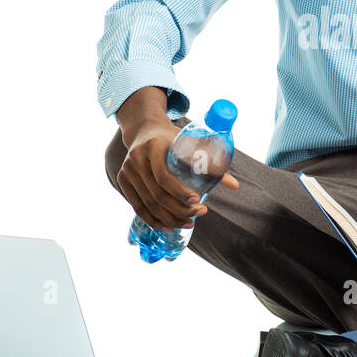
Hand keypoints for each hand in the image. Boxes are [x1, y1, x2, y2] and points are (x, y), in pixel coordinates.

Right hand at [116, 117, 240, 231]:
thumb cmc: (171, 137)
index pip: (164, 176)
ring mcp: (127, 171)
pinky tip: (167, 226)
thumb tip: (235, 186)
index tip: (197, 200)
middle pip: (157, 194)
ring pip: (147, 204)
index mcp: (153, 147)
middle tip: (199, 214)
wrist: (144, 130)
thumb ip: (210, 162)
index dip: (180, 192)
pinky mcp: (122, 180)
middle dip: (179, 209)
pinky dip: (152, 219)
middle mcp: (136, 159)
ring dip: (168, 218)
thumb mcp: (188, 142)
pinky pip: (137, 206)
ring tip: (188, 224)